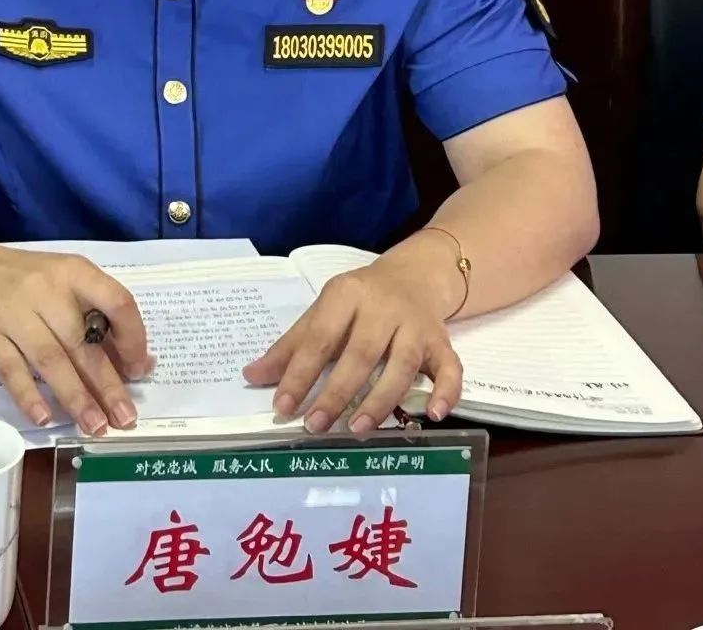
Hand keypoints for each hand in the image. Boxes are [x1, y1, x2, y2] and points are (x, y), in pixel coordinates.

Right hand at [0, 242, 151, 436]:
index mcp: (74, 272)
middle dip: (108, 385)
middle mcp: (47, 290)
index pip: (117, 301)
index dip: (133, 338)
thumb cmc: (27, 280)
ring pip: (51, 361)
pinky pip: (12, 371)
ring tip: (95, 426)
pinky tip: (45, 419)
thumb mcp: (65, 281)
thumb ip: (98, 314)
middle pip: (84, 343)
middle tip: (125, 419)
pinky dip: (30, 396)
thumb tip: (136, 363)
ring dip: (76, 398)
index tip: (139, 370)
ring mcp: (14, 314)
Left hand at [242, 260, 461, 434]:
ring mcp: (416, 325)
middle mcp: (384, 307)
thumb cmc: (361, 299)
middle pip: (361, 353)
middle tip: (314, 426)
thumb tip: (252, 377)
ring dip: (381, 399)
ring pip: (403, 364)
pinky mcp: (442, 341)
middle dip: (337, 392)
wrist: (415, 274)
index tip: (282, 406)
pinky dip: (447, 391)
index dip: (300, 373)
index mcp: (347, 295)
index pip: (320, 337)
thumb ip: (292, 346)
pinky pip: (451, 367)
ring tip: (356, 429)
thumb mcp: (325, 311)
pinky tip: (434, 415)